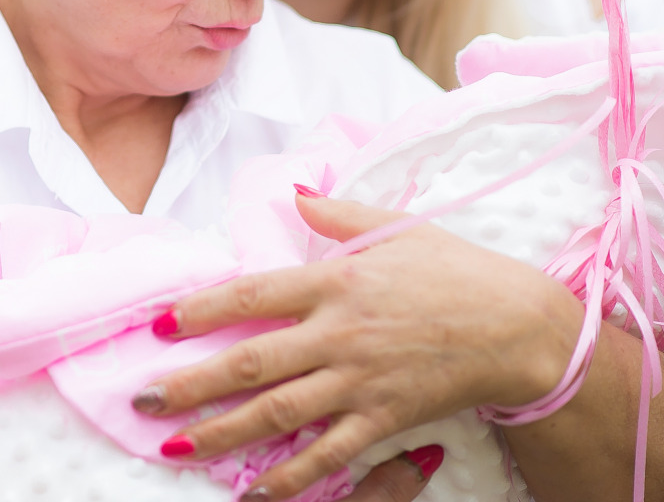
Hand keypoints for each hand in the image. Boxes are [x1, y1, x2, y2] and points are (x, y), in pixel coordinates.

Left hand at [134, 196, 579, 499]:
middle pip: (250, 362)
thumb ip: (338, 215)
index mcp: (336, 280)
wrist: (519, 327)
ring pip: (277, 413)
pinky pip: (328, 454)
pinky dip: (290, 477)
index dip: (202, 310)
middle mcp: (339, 333)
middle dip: (191, 384)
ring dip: (222, 432)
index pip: (253, 294)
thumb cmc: (456, 270)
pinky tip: (254, 491)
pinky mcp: (384, 419)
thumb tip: (294, 191)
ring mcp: (359, 381)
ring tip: (175, 446)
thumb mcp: (397, 227)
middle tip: (144, 399)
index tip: (161, 324)